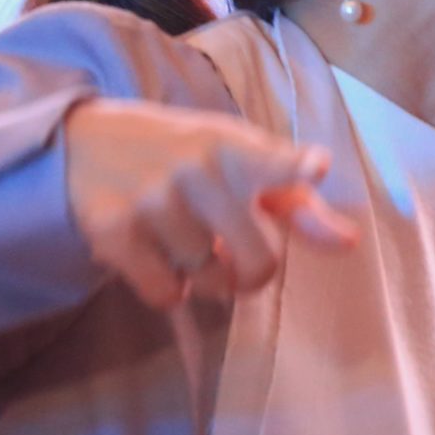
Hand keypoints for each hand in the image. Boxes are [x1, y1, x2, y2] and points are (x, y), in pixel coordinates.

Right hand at [62, 99, 358, 308]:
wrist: (85, 142)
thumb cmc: (185, 158)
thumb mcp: (241, 163)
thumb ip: (297, 205)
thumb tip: (349, 243)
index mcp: (235, 147)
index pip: (275, 160)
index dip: (298, 168)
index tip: (315, 169)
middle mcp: (197, 169)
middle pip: (259, 261)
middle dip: (252, 272)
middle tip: (236, 259)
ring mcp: (153, 199)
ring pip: (209, 279)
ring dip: (203, 275)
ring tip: (184, 242)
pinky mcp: (114, 229)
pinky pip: (166, 293)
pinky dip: (167, 287)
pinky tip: (156, 255)